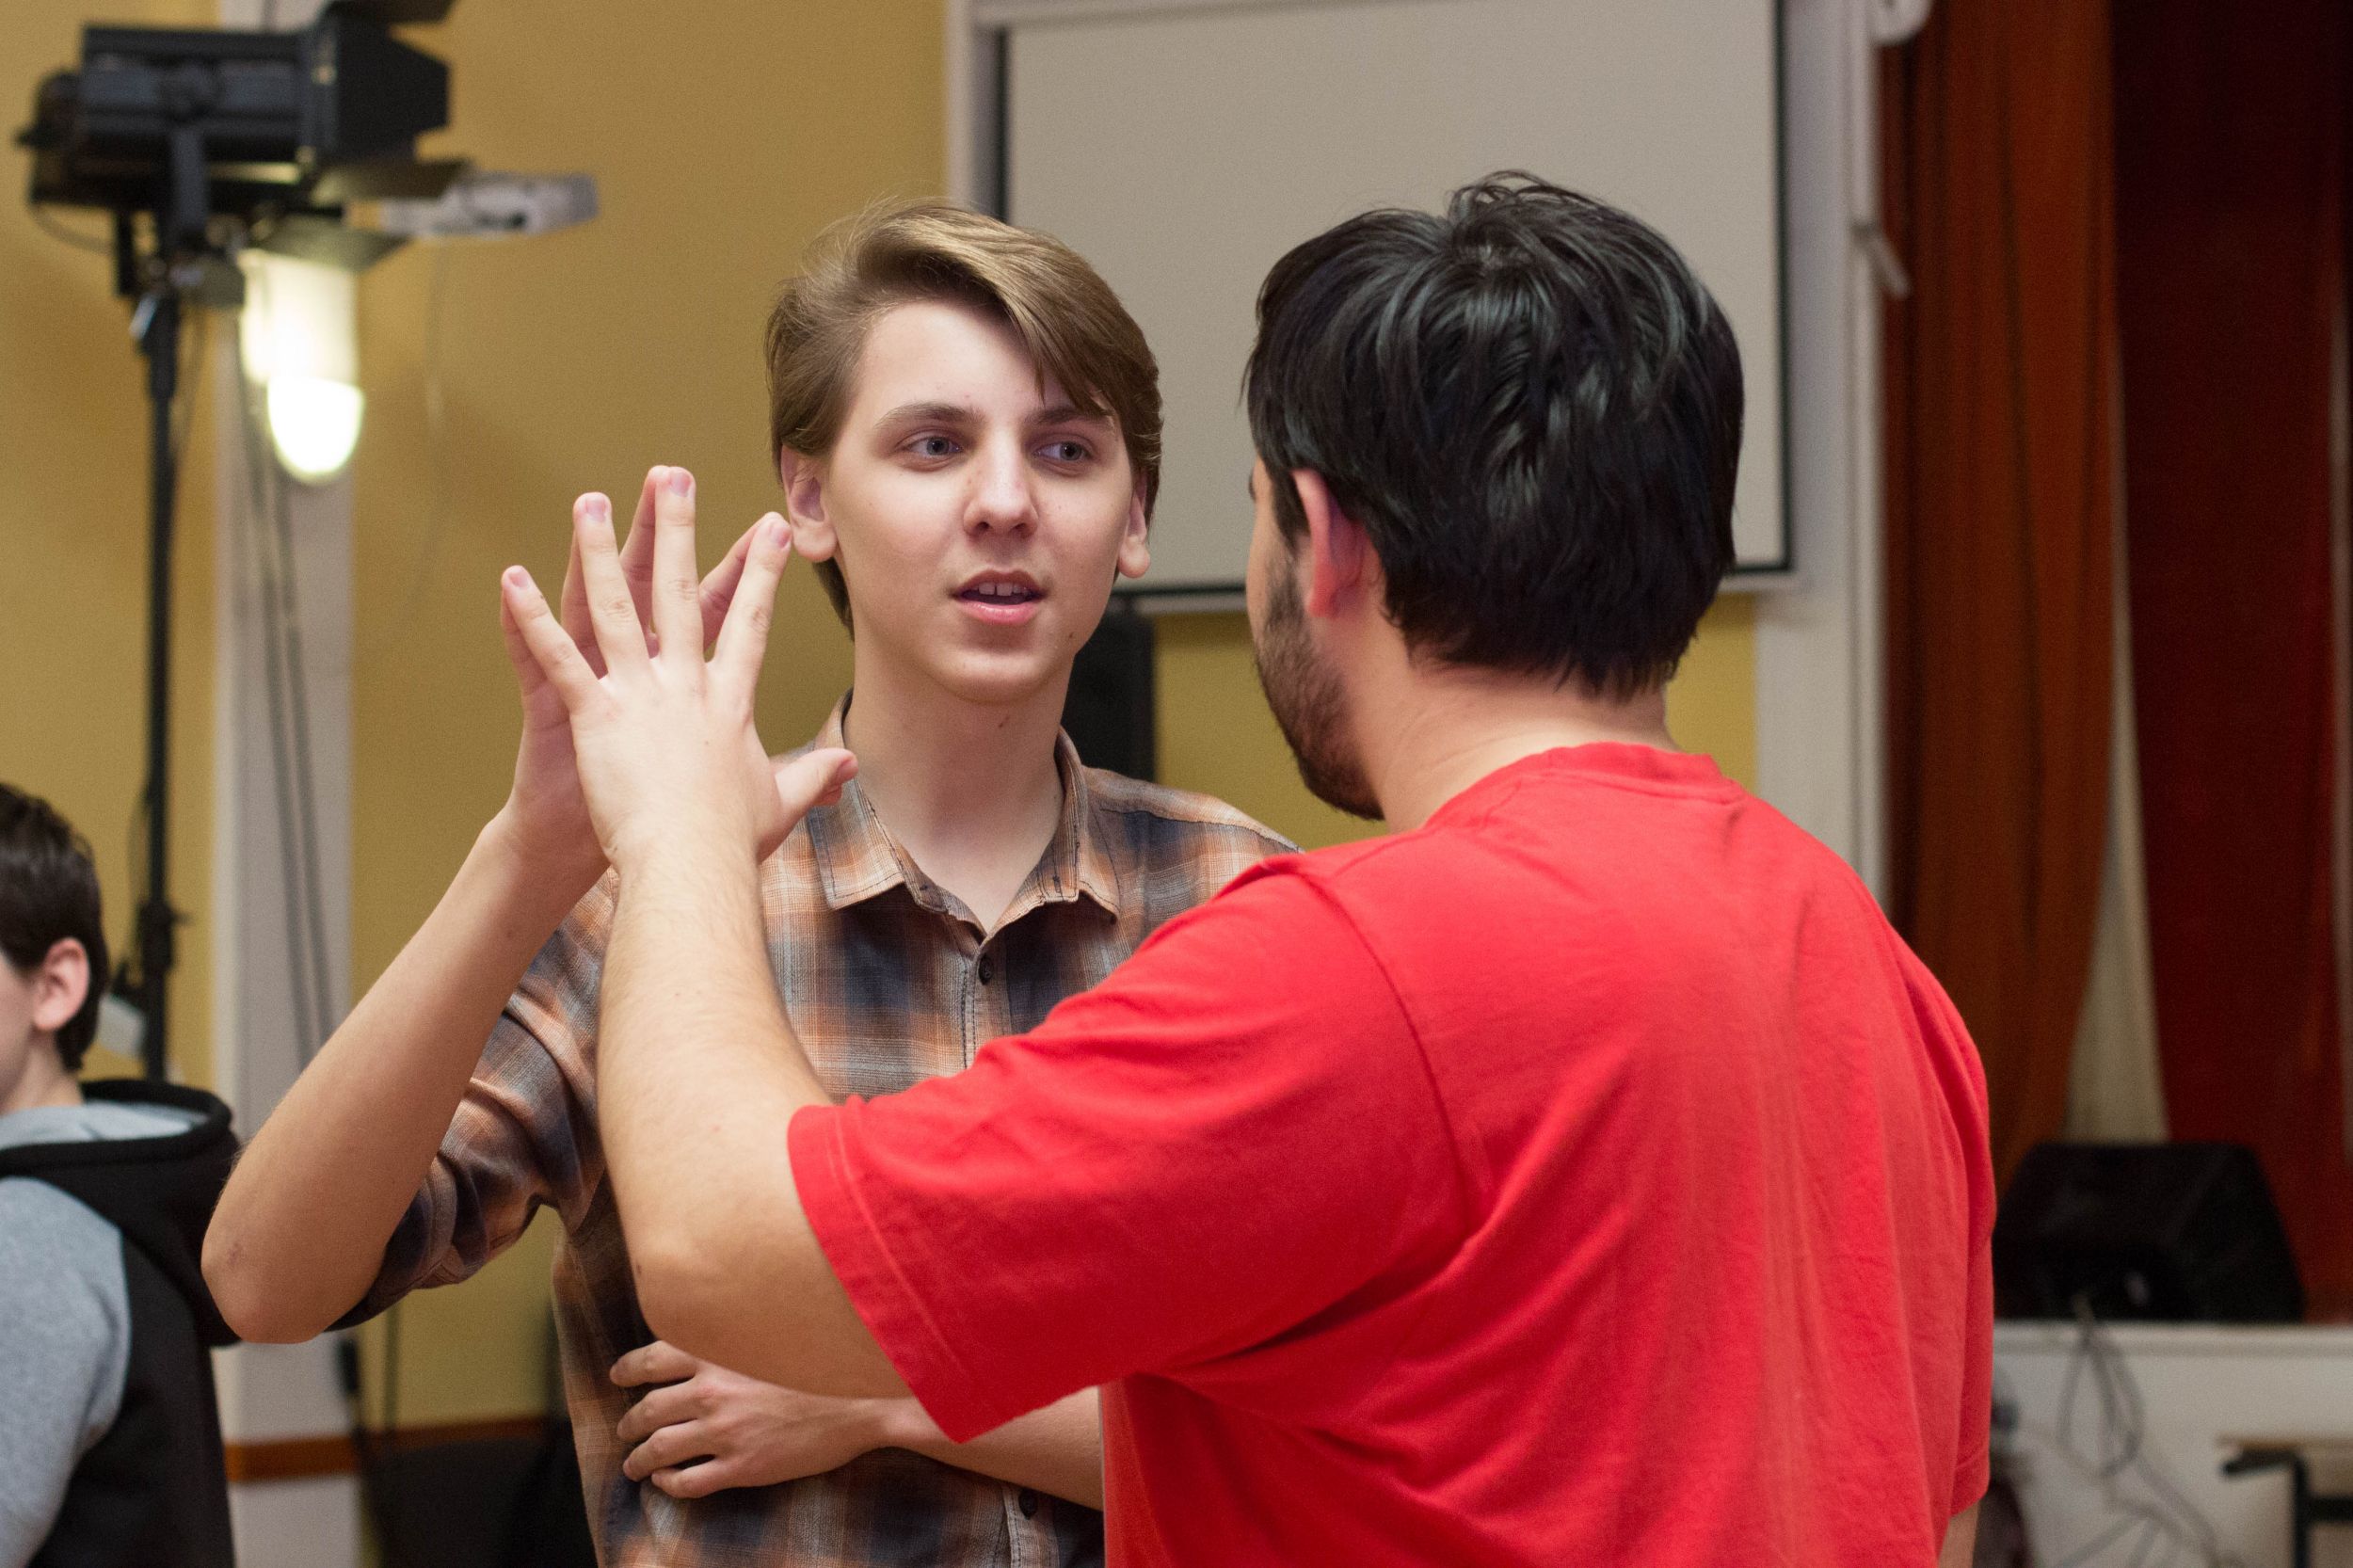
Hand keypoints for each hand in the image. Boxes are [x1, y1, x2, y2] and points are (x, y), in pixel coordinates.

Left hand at [499, 465, 854, 873]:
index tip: (772, 531)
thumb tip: (849, 766)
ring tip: (589, 502)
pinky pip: (559, 658)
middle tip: (674, 478)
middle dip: (676, 529)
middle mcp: (686, 684)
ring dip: (597, 551)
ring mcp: (640, 695)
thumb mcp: (779, 803)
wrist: (693, 866)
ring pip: (614, 607)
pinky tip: (513, 578)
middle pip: (678, 592)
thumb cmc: (732, 842)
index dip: (760, 575)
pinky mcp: (597, 715)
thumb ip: (813, 776)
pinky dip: (533, 619)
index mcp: (728, 702)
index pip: (748, 625)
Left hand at [610, 1340, 906, 1498]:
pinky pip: (687, 1482)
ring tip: (633, 1465)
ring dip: (637, 1460)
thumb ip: (733, 1334)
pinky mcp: (742, 1467)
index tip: (617, 1378)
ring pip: (658, 1450)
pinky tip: (666, 1482)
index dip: (627, 1371)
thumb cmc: (823, 1360)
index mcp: (716, 1353)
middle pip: (646, 1409)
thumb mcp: (771, 1332)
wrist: (864, 1399)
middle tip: (624, 1430)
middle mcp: (711, 1391)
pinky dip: (667, 1484)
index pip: (650, 1359)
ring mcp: (725, 1432)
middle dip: (628, 1423)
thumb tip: (703, 1337)